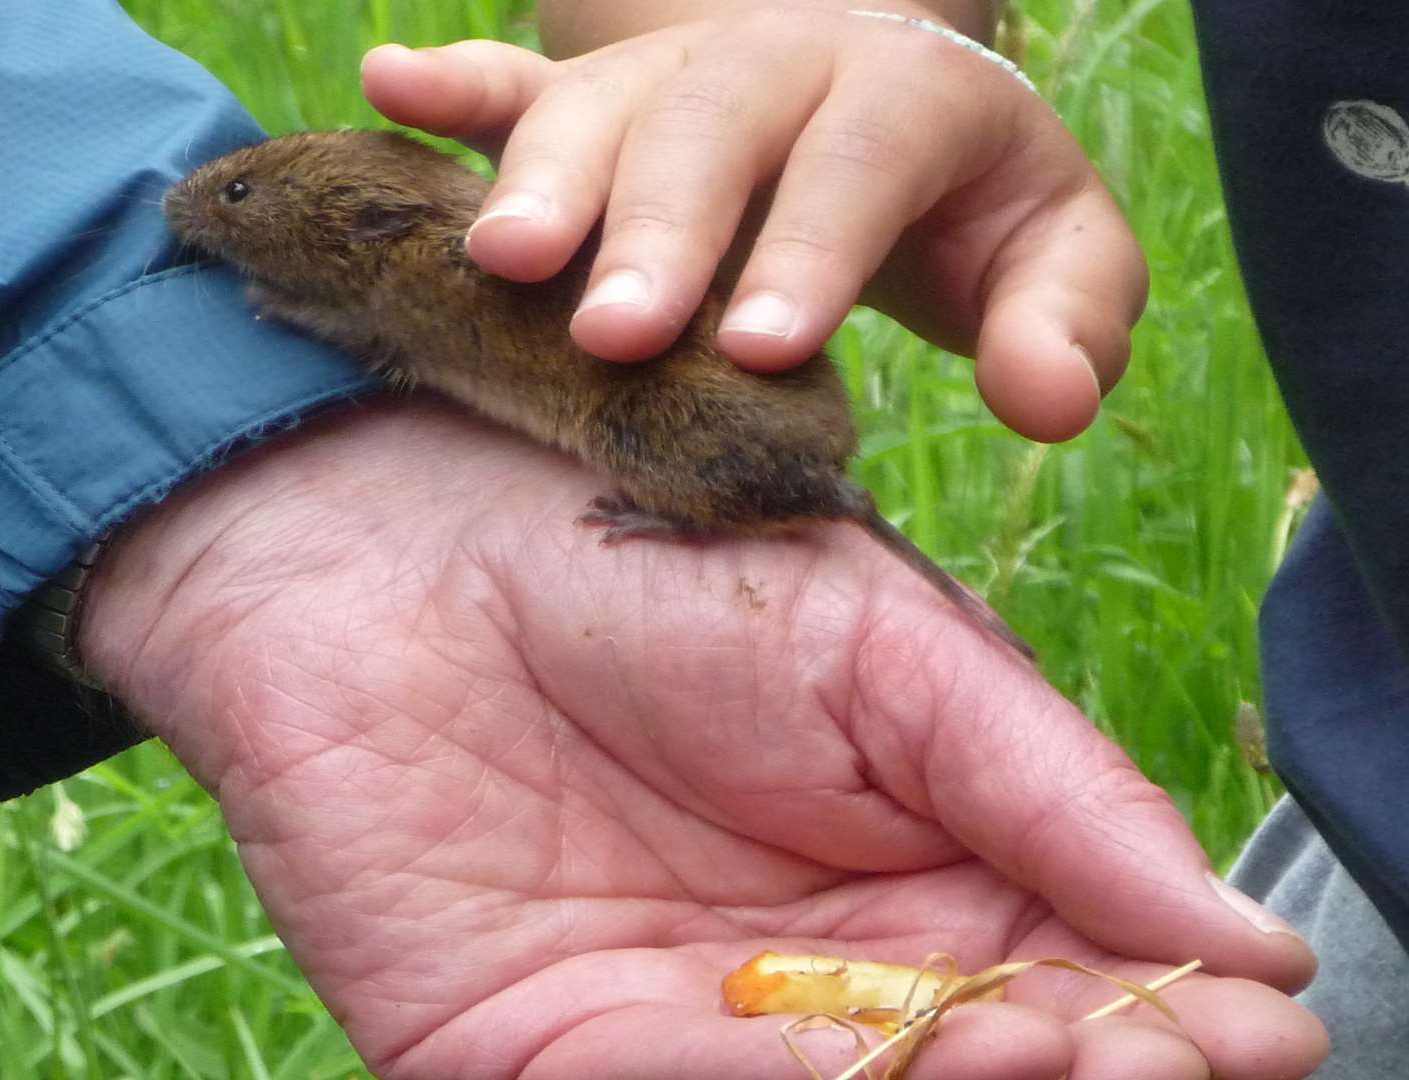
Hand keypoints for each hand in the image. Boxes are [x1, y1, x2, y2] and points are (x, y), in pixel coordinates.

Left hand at [80, 402, 1322, 1078]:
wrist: (382, 531)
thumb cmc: (641, 551)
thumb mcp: (879, 644)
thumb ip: (1050, 789)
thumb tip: (1249, 955)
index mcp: (907, 882)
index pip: (1068, 992)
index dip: (1161, 1026)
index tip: (1248, 1036)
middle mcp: (801, 984)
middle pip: (967, 1076)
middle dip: (1068, 1075)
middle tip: (1141, 1056)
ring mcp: (665, 1036)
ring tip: (1025, 1047)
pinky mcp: (526, 1063)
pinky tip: (852, 1053)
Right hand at [360, 2, 1146, 442]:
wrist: (874, 102)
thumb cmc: (961, 205)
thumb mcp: (1048, 254)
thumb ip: (1064, 324)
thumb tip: (1046, 404)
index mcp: (904, 100)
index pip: (861, 161)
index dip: (813, 246)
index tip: (762, 347)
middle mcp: (776, 69)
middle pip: (711, 127)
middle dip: (658, 225)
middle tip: (611, 331)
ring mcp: (670, 75)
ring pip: (599, 106)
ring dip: (543, 175)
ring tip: (497, 262)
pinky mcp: (591, 95)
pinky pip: (514, 78)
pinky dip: (452, 85)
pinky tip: (386, 87)